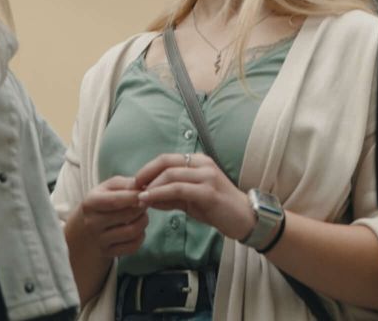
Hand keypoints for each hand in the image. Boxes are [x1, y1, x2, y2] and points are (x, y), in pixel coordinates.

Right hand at [64, 176, 147, 259]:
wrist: (84, 226)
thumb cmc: (102, 200)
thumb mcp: (109, 187)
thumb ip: (126, 184)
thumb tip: (143, 188)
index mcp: (90, 203)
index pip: (116, 201)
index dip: (135, 197)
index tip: (144, 194)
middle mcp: (92, 223)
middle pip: (127, 215)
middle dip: (142, 207)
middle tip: (144, 203)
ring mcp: (99, 240)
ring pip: (132, 232)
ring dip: (143, 221)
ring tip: (142, 215)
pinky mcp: (107, 253)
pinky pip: (133, 247)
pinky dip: (141, 236)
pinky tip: (137, 229)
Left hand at [134, 153, 254, 240]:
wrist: (244, 219)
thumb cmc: (218, 208)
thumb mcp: (191, 200)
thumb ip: (171, 196)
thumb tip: (147, 197)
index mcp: (199, 162)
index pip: (166, 159)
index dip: (148, 169)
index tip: (135, 183)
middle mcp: (202, 164)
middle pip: (165, 162)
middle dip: (145, 174)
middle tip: (132, 188)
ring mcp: (206, 176)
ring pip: (170, 174)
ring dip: (150, 186)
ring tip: (137, 197)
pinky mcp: (208, 191)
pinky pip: (177, 189)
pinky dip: (159, 193)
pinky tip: (149, 200)